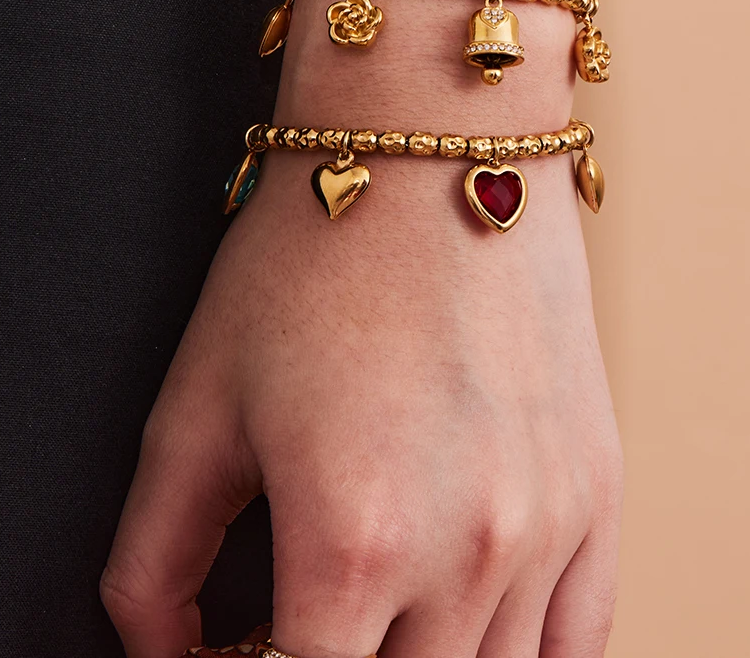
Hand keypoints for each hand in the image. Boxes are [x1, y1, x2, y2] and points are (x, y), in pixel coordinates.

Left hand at [101, 145, 621, 656]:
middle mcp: (466, 553)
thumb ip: (150, 565)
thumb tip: (165, 656)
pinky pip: (582, 641)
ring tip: (370, 611)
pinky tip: (466, 630)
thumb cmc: (310, 259)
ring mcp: (548, 525)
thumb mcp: (192, 407)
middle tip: (292, 622)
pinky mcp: (599, 488)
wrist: (435, 143)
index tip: (234, 646)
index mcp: (350, 542)